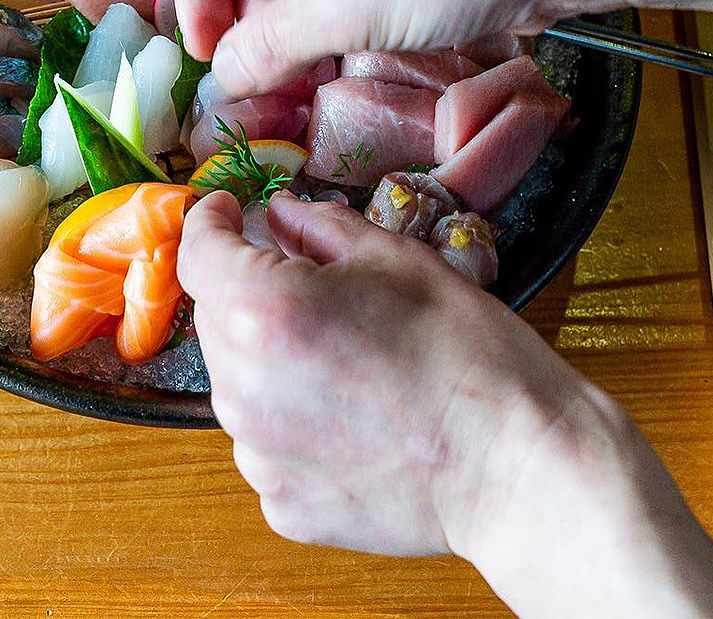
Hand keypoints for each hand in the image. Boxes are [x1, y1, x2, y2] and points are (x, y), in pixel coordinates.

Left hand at [178, 189, 597, 558]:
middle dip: (253, 288)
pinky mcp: (281, 501)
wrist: (513, 463)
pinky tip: (353, 411)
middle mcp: (242, 386)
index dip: (212, 221)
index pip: (199, 252)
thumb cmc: (464, 353)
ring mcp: (257, 453)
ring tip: (347, 356)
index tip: (229, 210)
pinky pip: (266, 438)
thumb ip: (317, 226)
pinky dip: (293, 415)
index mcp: (263, 309)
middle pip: (217, 316)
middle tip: (317, 284)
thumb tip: (278, 214)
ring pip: (239, 378)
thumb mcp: (393, 257)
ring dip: (272, 354)